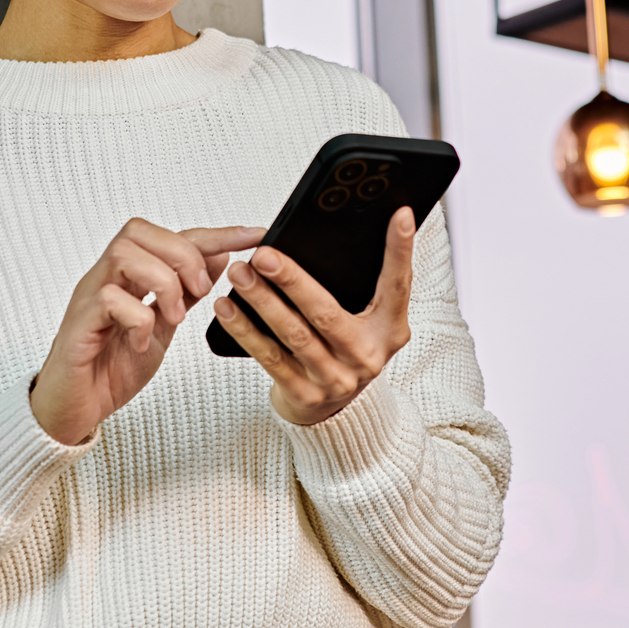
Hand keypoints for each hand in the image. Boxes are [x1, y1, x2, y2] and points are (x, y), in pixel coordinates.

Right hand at [31, 220, 264, 445]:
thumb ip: (185, 294)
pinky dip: (136, 317)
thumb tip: (217, 260)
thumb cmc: (109, 369)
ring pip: (124, 255)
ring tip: (173, 316)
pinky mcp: (79, 325)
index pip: (171, 238)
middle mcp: (105, 279)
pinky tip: (141, 341)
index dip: (213, 234)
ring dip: (162, 282)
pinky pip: (108, 298)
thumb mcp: (162, 327)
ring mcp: (89, 299)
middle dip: (183, 256)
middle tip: (200, 292)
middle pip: (140, 232)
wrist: (73, 410)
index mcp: (128, 278)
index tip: (251, 236)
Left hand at [215, 205, 416, 426]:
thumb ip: (362, 288)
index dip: (400, 250)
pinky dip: (246, 330)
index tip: (400, 215)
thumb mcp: (366, 322)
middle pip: (327, 312)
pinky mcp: (306, 394)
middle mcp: (367, 355)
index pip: (397, 284)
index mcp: (389, 330)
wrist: (335, 412)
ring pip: (294, 334)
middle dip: (292, 280)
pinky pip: (270, 358)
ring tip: (239, 274)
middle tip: (264, 254)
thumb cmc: (346, 350)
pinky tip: (228, 308)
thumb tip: (334, 239)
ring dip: (262, 301)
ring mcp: (336, 378)